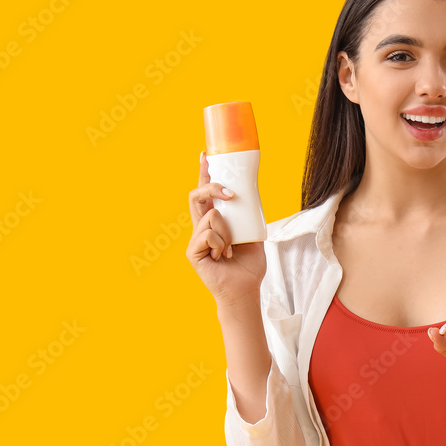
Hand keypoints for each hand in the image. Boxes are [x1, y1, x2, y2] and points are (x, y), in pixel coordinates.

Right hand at [186, 151, 265, 307]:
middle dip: (213, 188)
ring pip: (211, 217)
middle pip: (197, 196)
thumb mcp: (252, 233)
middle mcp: (201, 228)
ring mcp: (195, 240)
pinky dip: (222, 244)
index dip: (204, 174)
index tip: (205, 155)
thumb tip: (250, 193)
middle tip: (231, 194)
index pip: (205, 194)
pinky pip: (208, 235)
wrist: (245, 290)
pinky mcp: (193, 252)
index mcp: (214, 222)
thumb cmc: (248, 265)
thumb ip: (247, 215)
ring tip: (232, 249)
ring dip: (227, 232)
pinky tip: (225, 257)